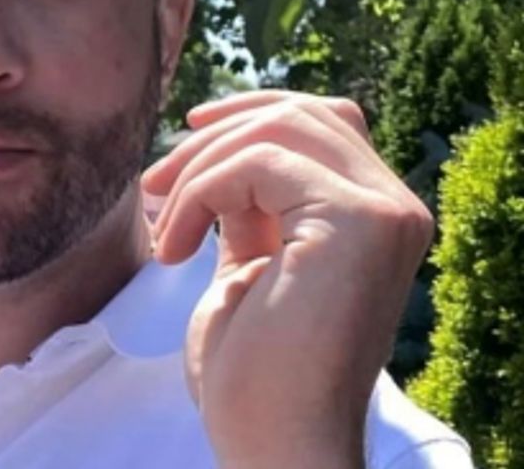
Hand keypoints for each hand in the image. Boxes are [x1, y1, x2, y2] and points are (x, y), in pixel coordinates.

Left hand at [141, 91, 432, 468]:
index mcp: (375, 215)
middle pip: (296, 114)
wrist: (273, 442)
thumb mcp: (251, 261)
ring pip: (274, 130)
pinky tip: (174, 251)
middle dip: (212, 137)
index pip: (321, 120)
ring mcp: (385, 211)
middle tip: (153, 185)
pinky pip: (256, 164)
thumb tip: (220, 142)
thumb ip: (254, 204)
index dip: (250, 111)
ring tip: (161, 229)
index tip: (189, 131)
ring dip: (196, 168)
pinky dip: (198, 194)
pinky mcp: (360, 220)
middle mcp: (395, 206)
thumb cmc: (255, 368)